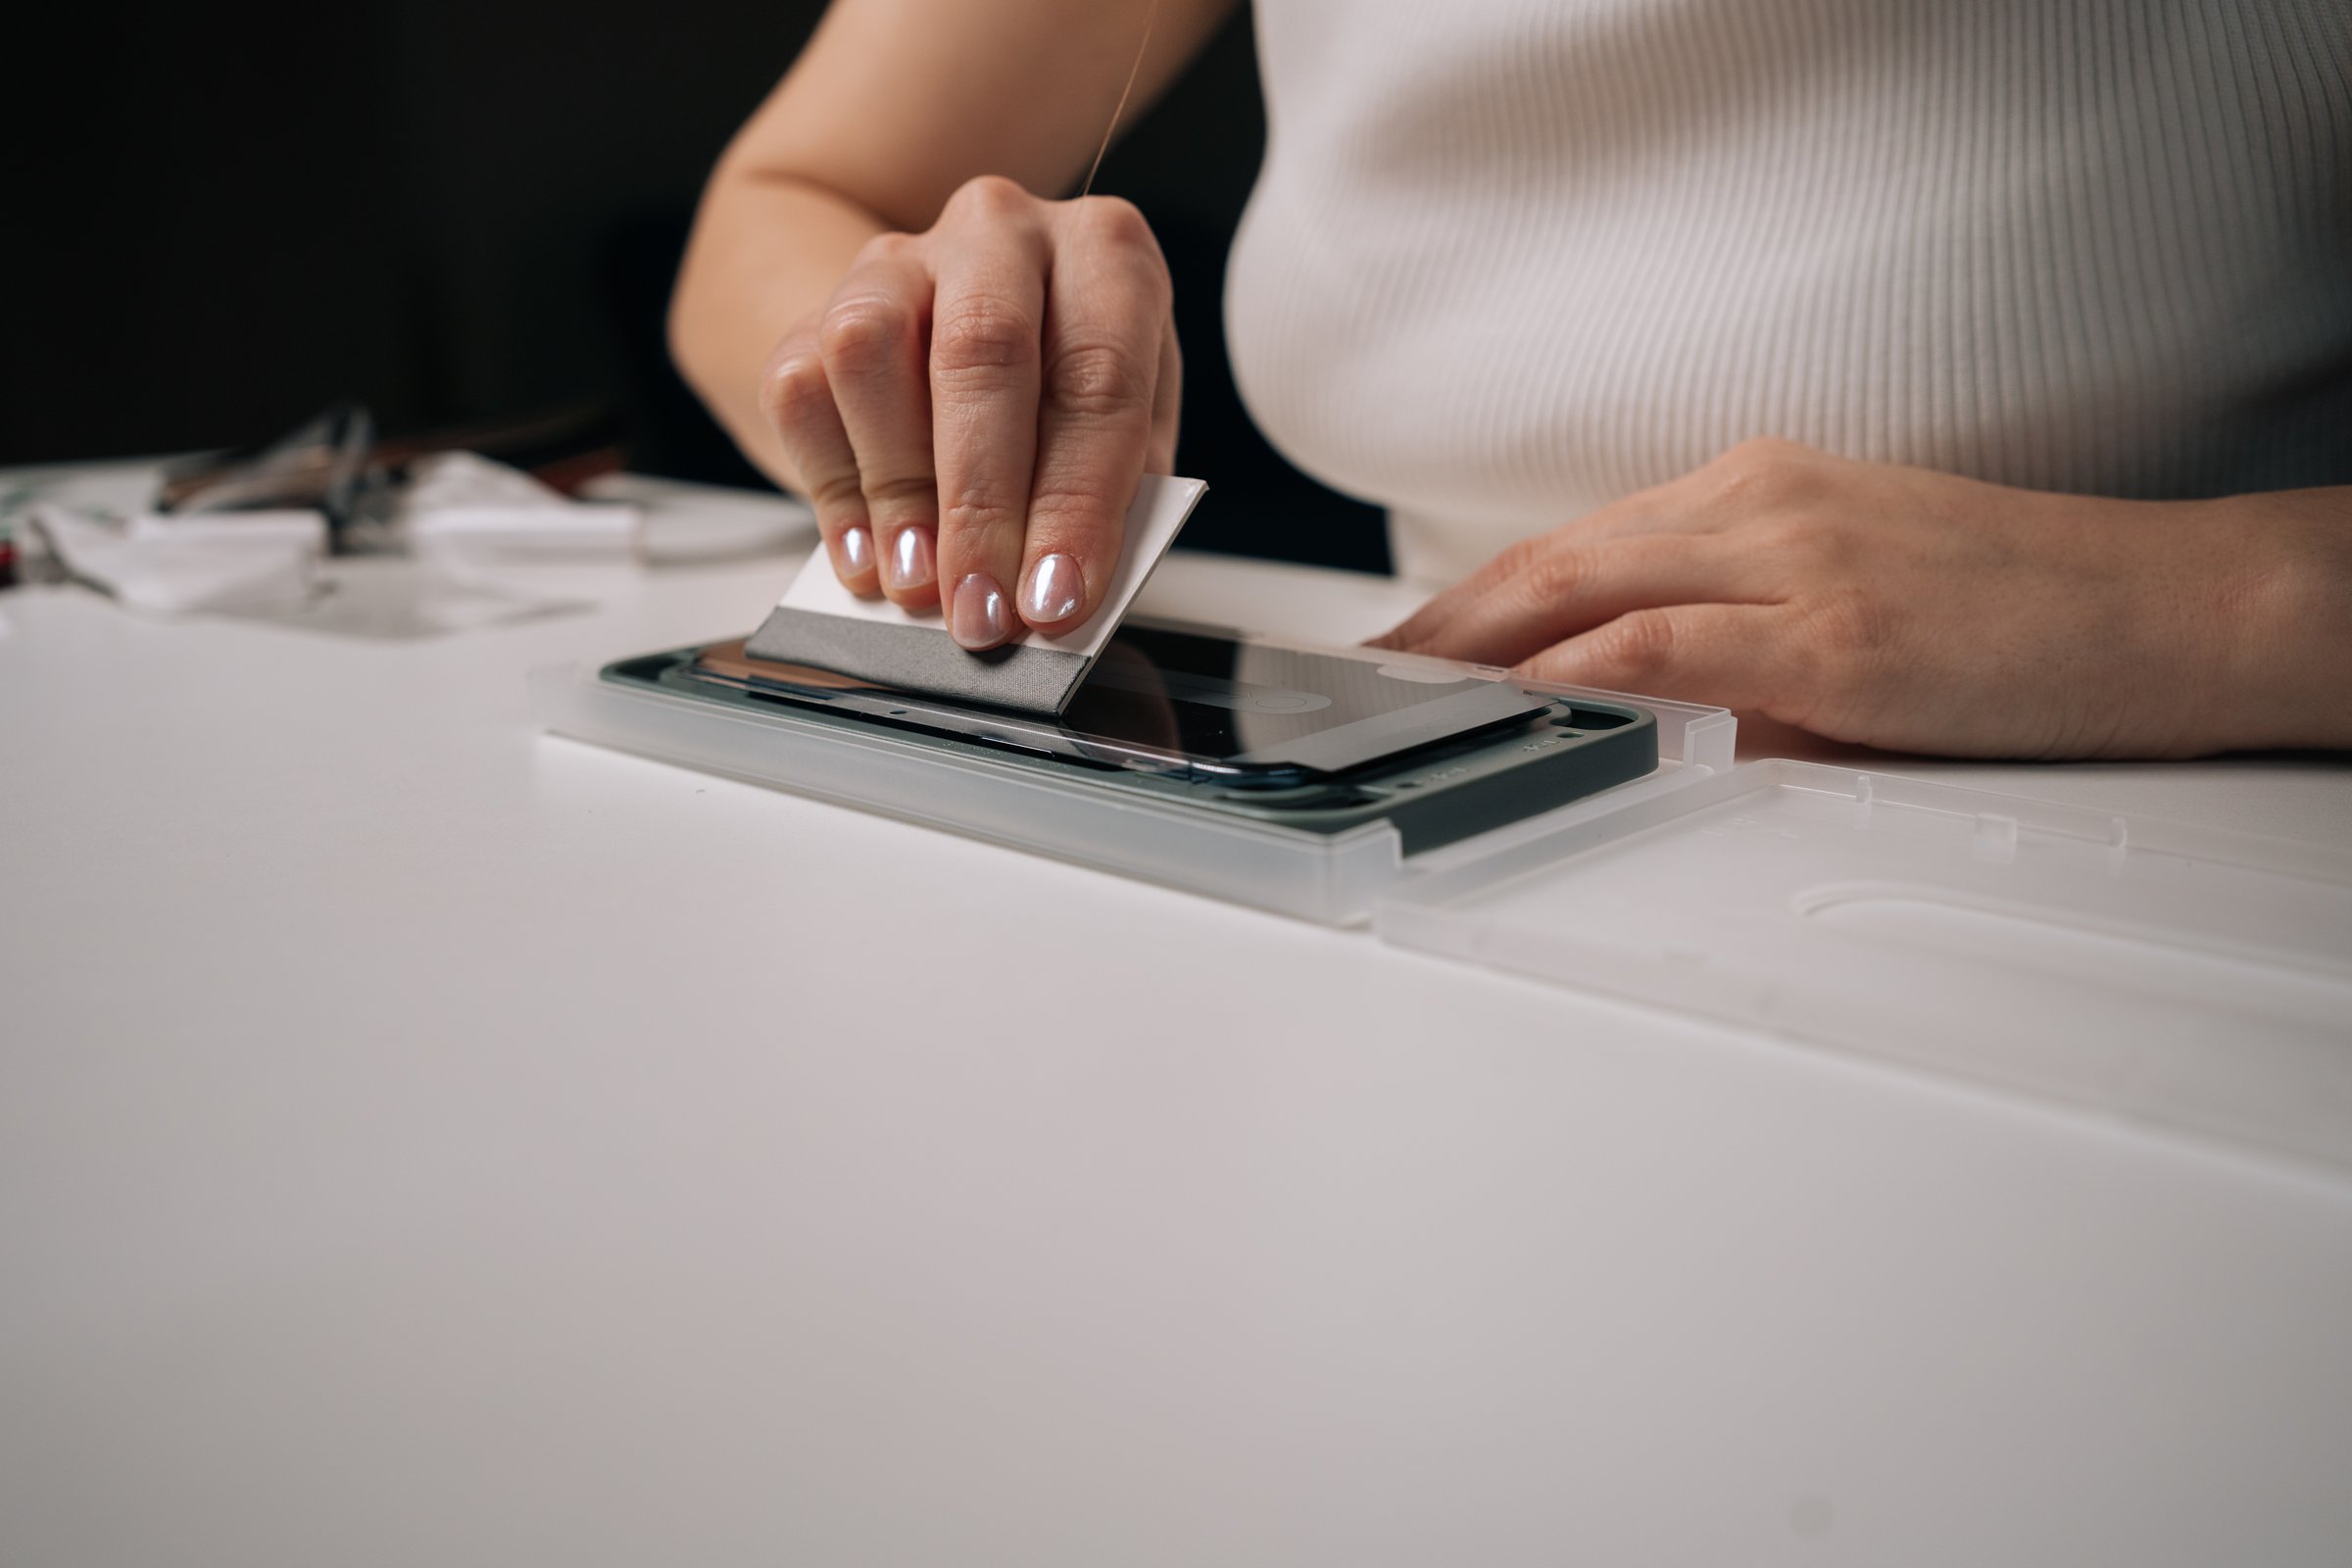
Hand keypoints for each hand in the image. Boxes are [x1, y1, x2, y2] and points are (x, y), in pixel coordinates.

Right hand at [758, 175, 1180, 647]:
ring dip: (897, 491)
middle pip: (983, 353)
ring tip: (918, 584)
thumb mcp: (1122, 432)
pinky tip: (867, 557)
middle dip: (981, 508)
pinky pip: (802, 389)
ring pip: (870, 352)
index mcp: (1105, 252)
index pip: (1098, 378)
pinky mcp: (817, 303)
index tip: (1058, 598)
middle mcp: (1001, 232)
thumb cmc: (1058, 388)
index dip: (1076, 502)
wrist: (949, 321)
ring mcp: (900, 258)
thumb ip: (1110, 500)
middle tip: (982, 611)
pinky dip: (833, 490)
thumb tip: (1064, 586)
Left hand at [1372, 439, 2346, 757]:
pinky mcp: (1837, 633)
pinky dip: (1578, 677)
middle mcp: (1757, 506)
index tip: (1403, 652)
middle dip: (1440, 628)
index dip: (1469, 603)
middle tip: (1360, 686)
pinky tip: (1519, 711)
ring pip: (1587, 592)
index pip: (1573, 547)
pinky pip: (1670, 649)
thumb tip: (1637, 723)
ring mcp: (1794, 561)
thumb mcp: (1845, 608)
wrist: (2166, 604)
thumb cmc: (2013, 608)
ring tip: (1400, 711)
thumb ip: (1734, 651)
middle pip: (1552, 563)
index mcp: (1753, 492)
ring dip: (1478, 656)